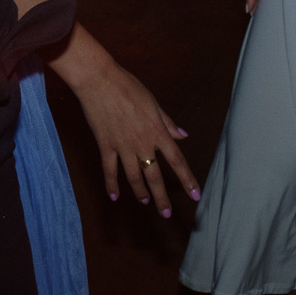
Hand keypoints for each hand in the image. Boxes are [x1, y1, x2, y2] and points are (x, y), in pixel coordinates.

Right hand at [70, 61, 198, 217]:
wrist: (99, 81)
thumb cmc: (128, 87)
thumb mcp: (153, 103)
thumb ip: (167, 122)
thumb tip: (182, 136)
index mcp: (157, 132)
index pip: (177, 161)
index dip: (187, 179)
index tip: (195, 195)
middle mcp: (142, 143)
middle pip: (154, 176)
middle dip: (161, 197)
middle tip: (166, 213)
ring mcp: (123, 146)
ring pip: (133, 177)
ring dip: (140, 192)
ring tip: (145, 202)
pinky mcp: (105, 145)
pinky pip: (109, 170)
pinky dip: (111, 184)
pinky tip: (114, 196)